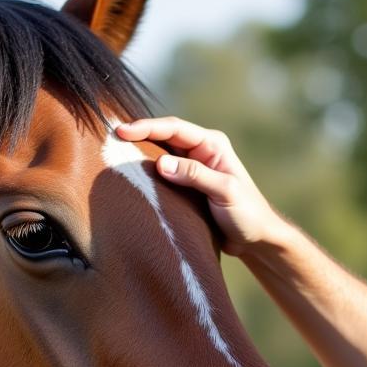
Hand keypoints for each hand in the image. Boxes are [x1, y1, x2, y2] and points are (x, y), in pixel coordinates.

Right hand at [116, 117, 286, 256]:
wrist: (256, 239)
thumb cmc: (247, 214)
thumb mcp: (224, 192)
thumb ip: (195, 175)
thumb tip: (161, 163)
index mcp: (212, 144)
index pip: (174, 129)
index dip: (147, 127)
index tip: (122, 131)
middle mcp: (201, 151)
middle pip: (163, 137)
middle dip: (138, 135)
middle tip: (109, 137)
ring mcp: (193, 168)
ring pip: (160, 154)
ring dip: (139, 154)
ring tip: (112, 153)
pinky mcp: (187, 186)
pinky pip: (162, 175)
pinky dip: (146, 174)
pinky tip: (129, 177)